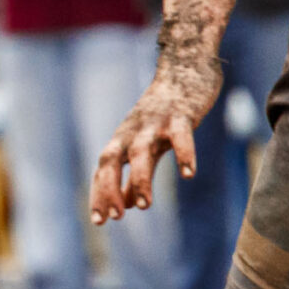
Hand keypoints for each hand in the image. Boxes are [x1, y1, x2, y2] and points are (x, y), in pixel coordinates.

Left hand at [90, 55, 224, 223]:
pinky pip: (181, 135)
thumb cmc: (166, 112)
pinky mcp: (181, 114)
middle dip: (108, 187)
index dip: (99, 193)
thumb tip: (128, 205)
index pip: (102, 169)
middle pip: (110, 158)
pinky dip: (184, 154)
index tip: (99, 221)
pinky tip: (188, 174)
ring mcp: (155, 122)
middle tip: (116, 216)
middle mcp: (133, 131)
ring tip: (144, 205)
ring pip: (140, 150)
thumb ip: (138, 174)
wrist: (186, 67)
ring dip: (138, 179)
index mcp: (123, 139)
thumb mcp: (150, 144)